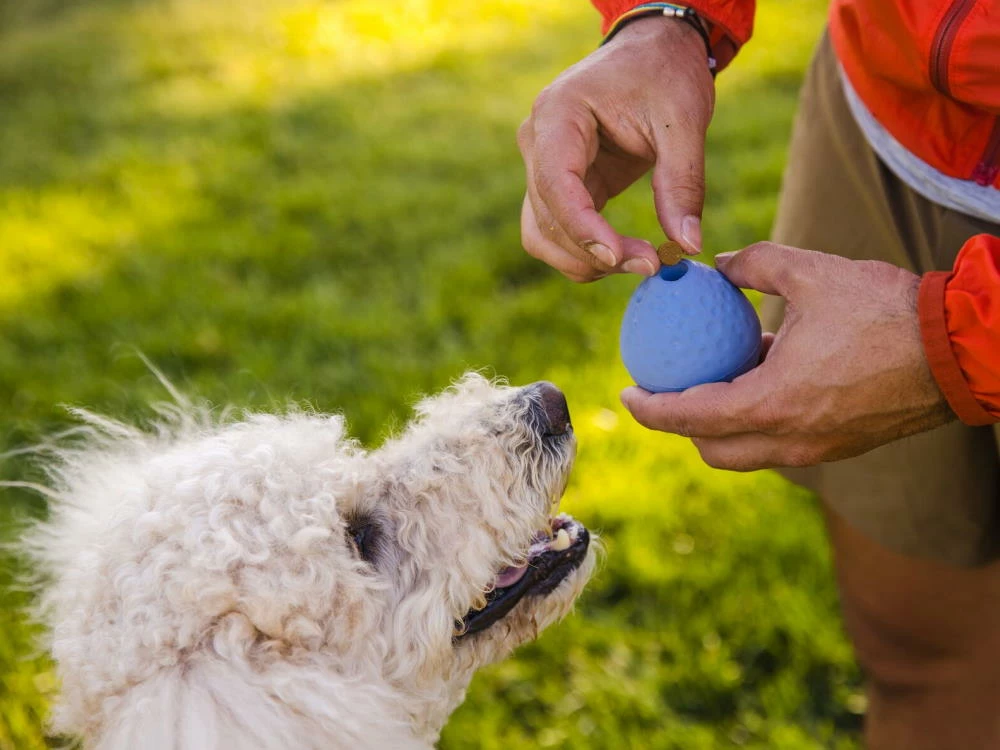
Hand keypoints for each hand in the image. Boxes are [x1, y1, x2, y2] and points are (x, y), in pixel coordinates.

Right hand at [517, 17, 714, 281]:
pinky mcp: (558, 186)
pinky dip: (586, 254)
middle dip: (594, 252)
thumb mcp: (684, 122)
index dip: (583, 229)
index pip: (555, 184)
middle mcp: (537, 141)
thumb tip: (687, 245)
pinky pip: (558, 233)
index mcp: (559, 114)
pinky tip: (626, 254)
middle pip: (546, 219)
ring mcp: (541, 166)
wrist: (653, 53)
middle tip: (653, 262)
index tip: (622, 257)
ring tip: (640, 261)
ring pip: (541, 236)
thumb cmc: (666, 74)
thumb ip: (683, 183)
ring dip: (585, 261)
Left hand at [620, 243, 954, 470]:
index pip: (689, 418)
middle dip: (680, 429)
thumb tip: (718, 264)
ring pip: (747, 452)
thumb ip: (755, 264)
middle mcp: (790, 438)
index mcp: (772, 402)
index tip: (626, 394)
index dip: (649, 411)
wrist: (963, 349)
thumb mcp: (811, 271)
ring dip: (720, 426)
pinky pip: (781, 441)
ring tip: (711, 380)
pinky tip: (761, 376)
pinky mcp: (840, 445)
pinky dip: (758, 420)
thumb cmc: (886, 308)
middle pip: (712, 450)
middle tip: (664, 391)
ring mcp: (818, 449)